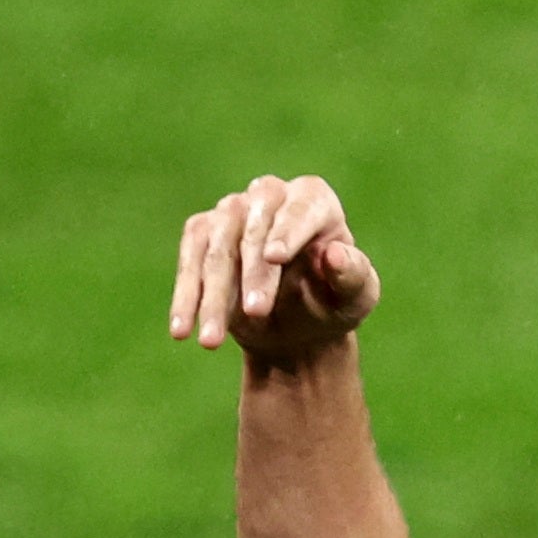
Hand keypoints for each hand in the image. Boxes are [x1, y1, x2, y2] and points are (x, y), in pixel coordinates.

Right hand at [170, 176, 377, 371]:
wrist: (297, 327)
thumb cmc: (332, 304)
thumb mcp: (355, 299)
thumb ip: (353, 276)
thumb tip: (336, 254)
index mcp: (315, 200)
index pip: (300, 208)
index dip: (287, 231)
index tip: (275, 257)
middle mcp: (270, 196)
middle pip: (254, 227)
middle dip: (253, 273)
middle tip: (257, 313)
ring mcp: (232, 211)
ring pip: (216, 246)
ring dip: (213, 295)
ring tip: (213, 341)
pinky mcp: (202, 232)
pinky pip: (189, 260)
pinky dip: (187, 297)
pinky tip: (182, 330)